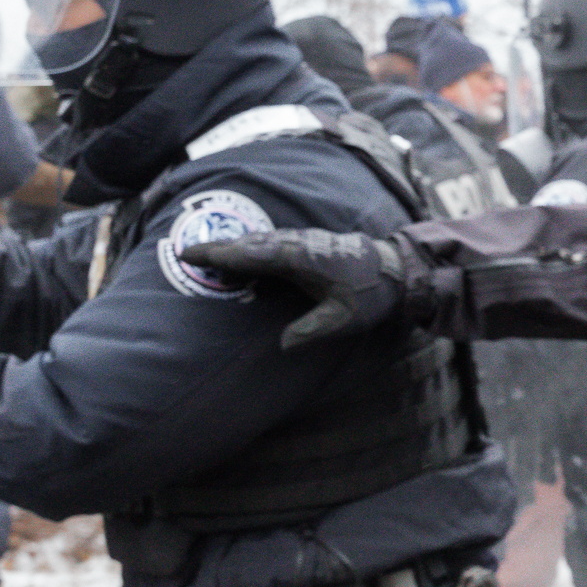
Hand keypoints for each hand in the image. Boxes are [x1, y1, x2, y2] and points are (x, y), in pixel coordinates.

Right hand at [180, 229, 420, 348]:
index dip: (221, 256)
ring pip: (261, 240)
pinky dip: (252, 246)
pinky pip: (273, 242)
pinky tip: (242, 252)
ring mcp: (304, 240)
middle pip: (251, 244)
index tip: (194, 256)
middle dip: (218, 247)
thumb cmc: (371, 295)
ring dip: (233, 245)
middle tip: (186, 252)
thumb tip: (282, 345)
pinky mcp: (309, 242)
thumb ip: (311, 331)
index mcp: (302, 258)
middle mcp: (299, 244)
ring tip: (206, 253)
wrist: (399, 271)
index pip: (252, 255)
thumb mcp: (343, 320)